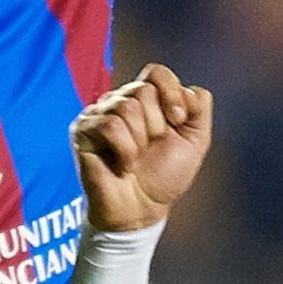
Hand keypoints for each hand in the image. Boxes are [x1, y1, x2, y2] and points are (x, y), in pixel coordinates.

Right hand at [71, 64, 212, 231]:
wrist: (141, 211)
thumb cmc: (163, 177)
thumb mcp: (195, 141)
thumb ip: (199, 109)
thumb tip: (190, 90)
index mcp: (146, 100)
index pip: (156, 72)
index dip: (172, 92)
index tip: (179, 120)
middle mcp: (120, 101)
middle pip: (143, 90)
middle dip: (157, 125)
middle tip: (150, 148)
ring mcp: (98, 114)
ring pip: (126, 107)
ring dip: (140, 140)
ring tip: (135, 159)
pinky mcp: (83, 131)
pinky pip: (109, 125)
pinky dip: (124, 150)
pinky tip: (122, 165)